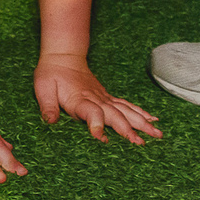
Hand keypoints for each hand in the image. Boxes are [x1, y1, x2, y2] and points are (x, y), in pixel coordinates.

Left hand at [34, 55, 160, 145]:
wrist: (63, 56)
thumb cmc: (51, 73)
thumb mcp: (43, 88)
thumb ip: (47, 106)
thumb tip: (50, 121)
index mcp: (79, 99)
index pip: (91, 112)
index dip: (96, 125)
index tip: (101, 138)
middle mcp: (96, 99)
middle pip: (115, 115)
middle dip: (129, 129)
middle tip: (141, 143)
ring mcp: (104, 98)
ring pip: (126, 111)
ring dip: (142, 122)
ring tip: (157, 134)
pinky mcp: (107, 97)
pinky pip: (127, 106)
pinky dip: (141, 113)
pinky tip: (153, 120)